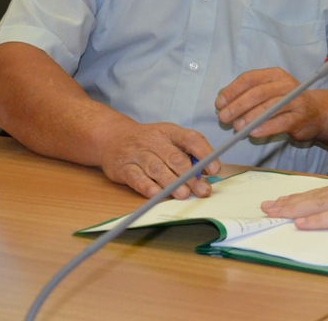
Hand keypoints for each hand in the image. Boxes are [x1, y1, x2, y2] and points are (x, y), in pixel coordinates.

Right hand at [99, 121, 219, 199]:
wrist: (112, 137)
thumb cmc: (149, 142)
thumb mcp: (169, 139)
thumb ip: (187, 154)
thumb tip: (206, 174)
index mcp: (170, 132)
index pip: (191, 139)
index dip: (204, 153)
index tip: (214, 169)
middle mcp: (154, 141)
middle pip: (175, 157)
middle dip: (190, 175)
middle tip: (202, 190)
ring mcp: (138, 154)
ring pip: (157, 168)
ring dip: (172, 182)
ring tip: (184, 194)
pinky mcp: (123, 167)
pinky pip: (137, 178)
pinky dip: (148, 187)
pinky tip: (157, 194)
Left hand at [215, 68, 321, 141]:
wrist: (317, 112)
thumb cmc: (286, 102)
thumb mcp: (269, 91)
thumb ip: (248, 93)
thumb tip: (222, 101)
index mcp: (274, 74)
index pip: (249, 78)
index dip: (232, 91)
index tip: (219, 104)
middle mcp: (286, 84)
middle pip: (258, 93)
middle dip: (237, 105)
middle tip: (223, 117)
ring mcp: (295, 100)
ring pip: (269, 107)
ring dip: (250, 118)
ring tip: (236, 127)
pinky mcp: (300, 117)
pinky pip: (281, 122)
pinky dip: (265, 128)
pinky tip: (253, 133)